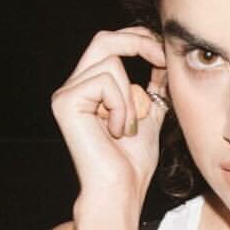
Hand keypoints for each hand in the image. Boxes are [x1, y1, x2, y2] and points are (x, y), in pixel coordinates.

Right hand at [51, 27, 167, 205]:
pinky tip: (117, 131)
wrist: (121, 190)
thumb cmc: (132, 163)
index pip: (109, 45)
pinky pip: (106, 81)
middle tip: (161, 59)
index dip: (138, 40)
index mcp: (89, 90)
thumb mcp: (148, 114)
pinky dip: (122, 106)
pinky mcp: (66, 102)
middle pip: (103, 39)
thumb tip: (162, 56)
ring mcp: (66, 95)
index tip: (163, 54)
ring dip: (131, 95)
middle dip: (138, 42)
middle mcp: (72, 88)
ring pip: (110, 62)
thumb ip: (151, 86)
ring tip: (127, 126)